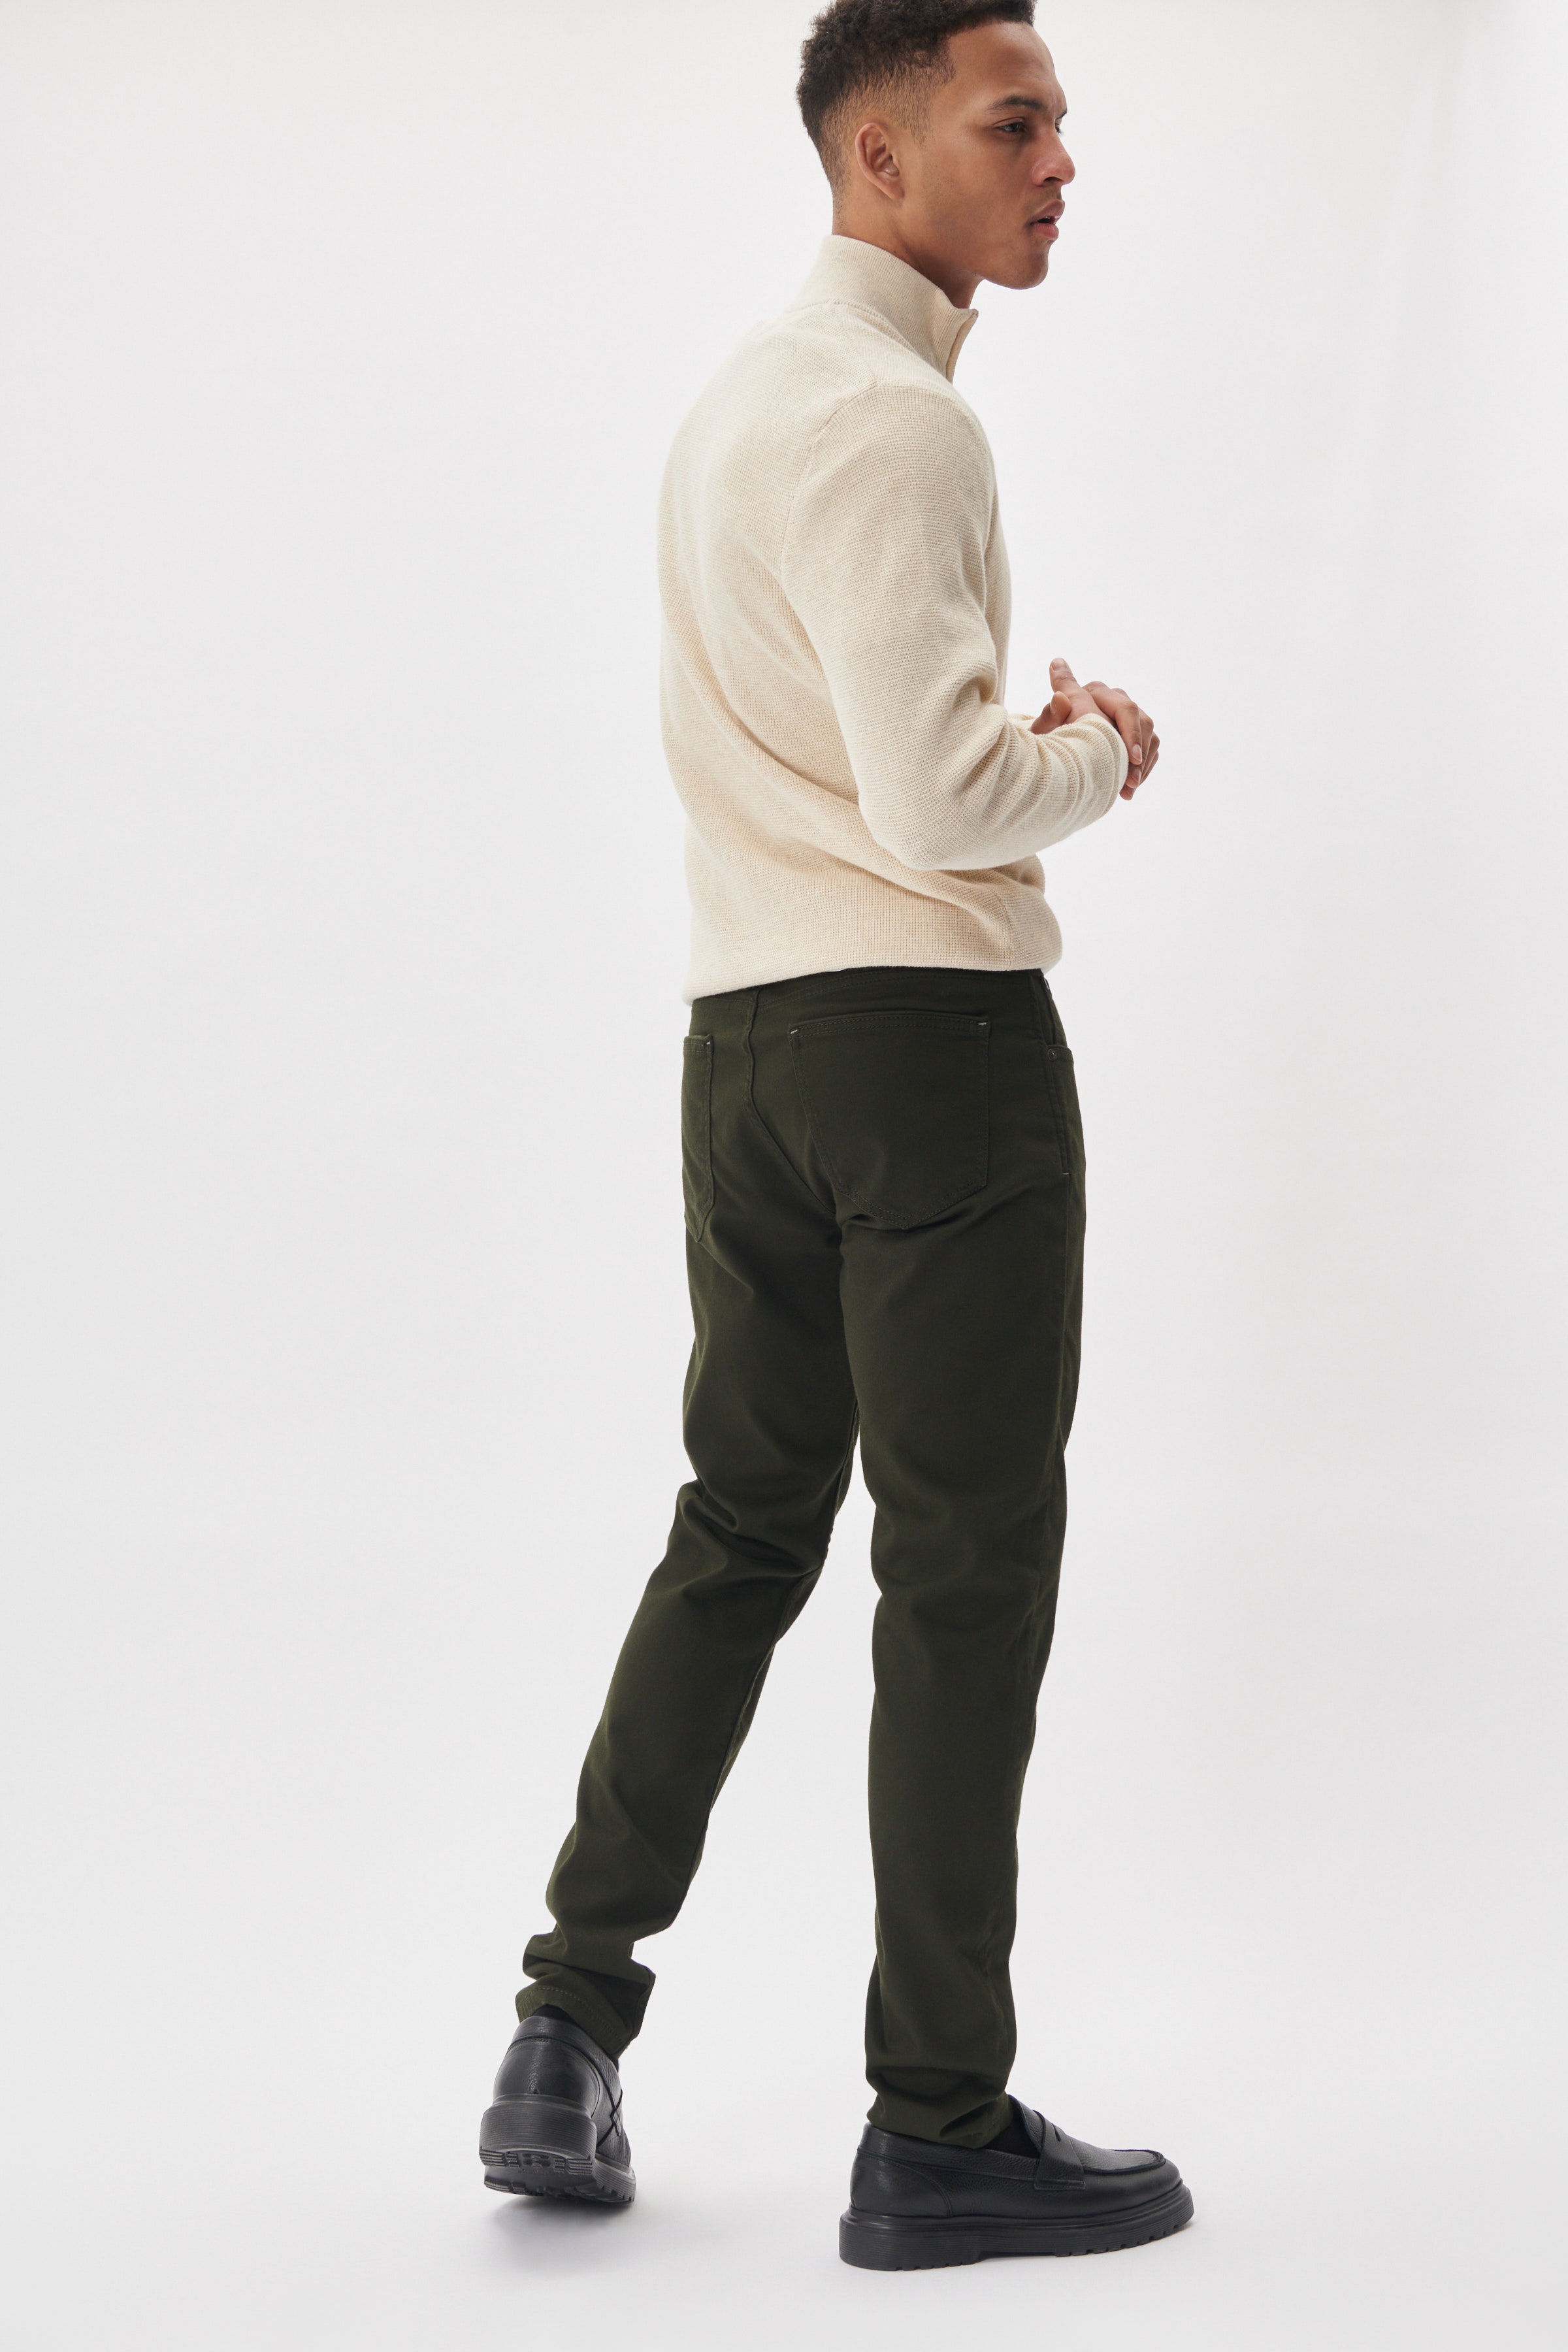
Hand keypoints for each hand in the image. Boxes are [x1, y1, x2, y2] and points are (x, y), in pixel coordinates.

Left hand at [1032, 658, 1160, 799]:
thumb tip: (1060, 698)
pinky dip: (1143, 770)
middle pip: (1141, 721)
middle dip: (1138, 753)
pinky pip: (1151, 748)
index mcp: (1095, 692)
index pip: (1123, 707)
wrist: (1055, 755)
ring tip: (1129, 789)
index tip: (1133, 758)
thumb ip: (1050, 715)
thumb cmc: (1048, 742)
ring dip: (1142, 765)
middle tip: (1131, 781)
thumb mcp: (1044, 733)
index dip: (1131, 732)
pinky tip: (1128, 789)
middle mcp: (1115, 699)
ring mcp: (1128, 716)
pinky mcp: (1136, 734)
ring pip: (1149, 735)